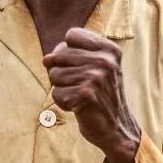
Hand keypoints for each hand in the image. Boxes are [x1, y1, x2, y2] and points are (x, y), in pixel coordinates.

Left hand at [43, 27, 141, 162]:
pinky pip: (56, 93)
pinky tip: (79, 106)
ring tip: (80, 96)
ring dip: (62, 89)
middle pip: (59, 54)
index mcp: (109, 49)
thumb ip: (68, 57)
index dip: (68, 51)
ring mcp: (95, 77)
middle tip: (81, 85)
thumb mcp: (93, 68)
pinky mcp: (85, 95)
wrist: (116, 127)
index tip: (81, 66)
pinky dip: (63, 103)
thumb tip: (46, 59)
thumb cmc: (101, 95)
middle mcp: (105, 61)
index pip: (72, 35)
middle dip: (62, 72)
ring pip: (54, 74)